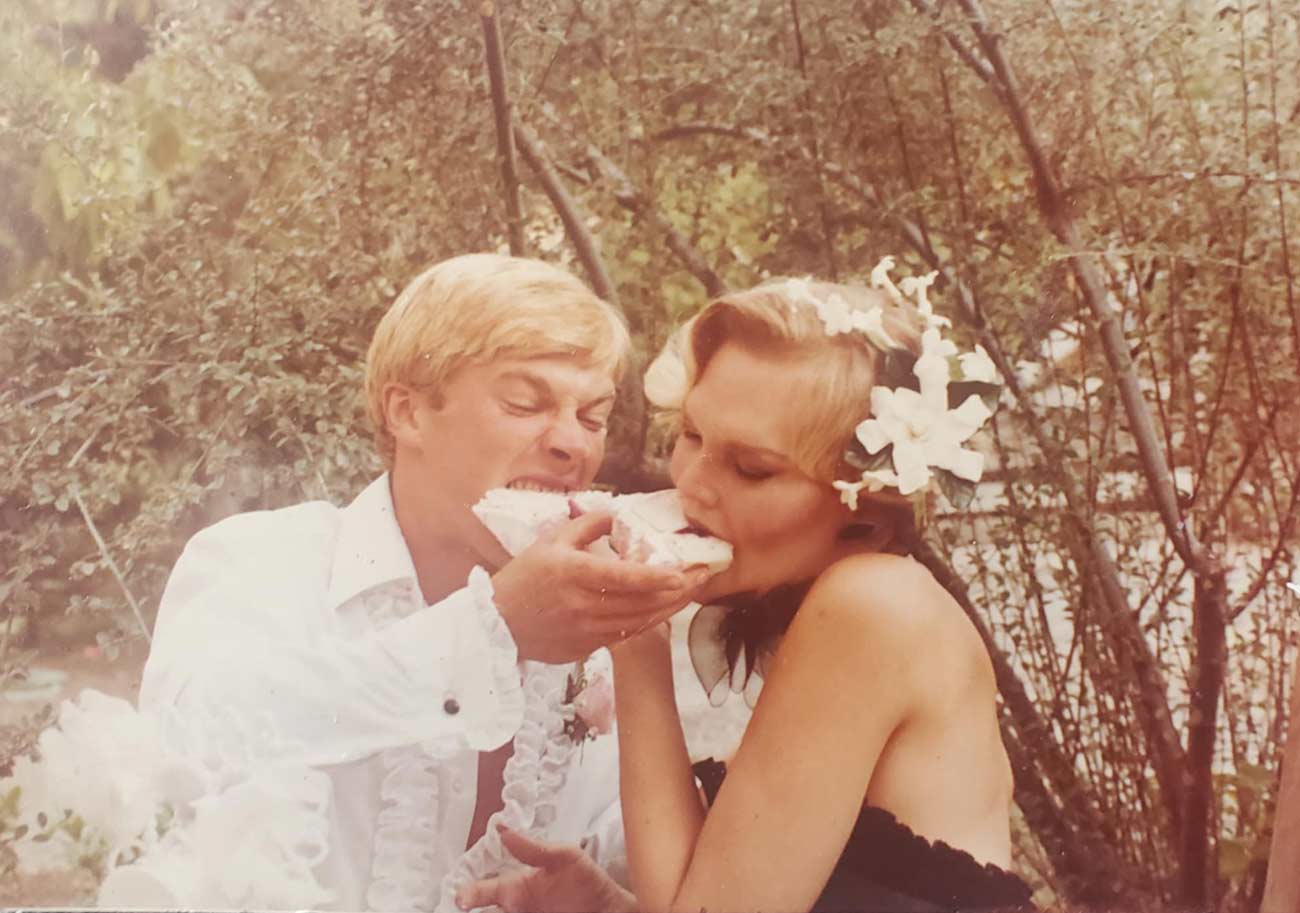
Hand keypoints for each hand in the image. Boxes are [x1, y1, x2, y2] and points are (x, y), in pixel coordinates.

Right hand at [456, 825, 636, 912]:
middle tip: (466, 906)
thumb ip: (533, 849)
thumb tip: (503, 829)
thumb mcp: (563, 858)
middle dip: (471, 907)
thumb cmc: (587, 881)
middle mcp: (516, 908)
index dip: (469, 893)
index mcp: (518, 888)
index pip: (485, 891)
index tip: (461, 898)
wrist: (610, 910)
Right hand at [493, 512, 707, 662]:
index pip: (625, 578)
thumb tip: (615, 516)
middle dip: (677, 592)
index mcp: (574, 574)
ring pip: (639, 621)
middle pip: (641, 602)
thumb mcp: (551, 542)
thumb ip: (587, 526)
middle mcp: (582, 604)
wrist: (496, 624)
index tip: (684, 573)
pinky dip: (648, 622)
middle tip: (702, 578)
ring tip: (690, 593)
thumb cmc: (524, 578)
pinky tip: (663, 610)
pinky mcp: (586, 647)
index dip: (658, 578)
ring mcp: (585, 630)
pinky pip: (626, 635)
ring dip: (669, 608)